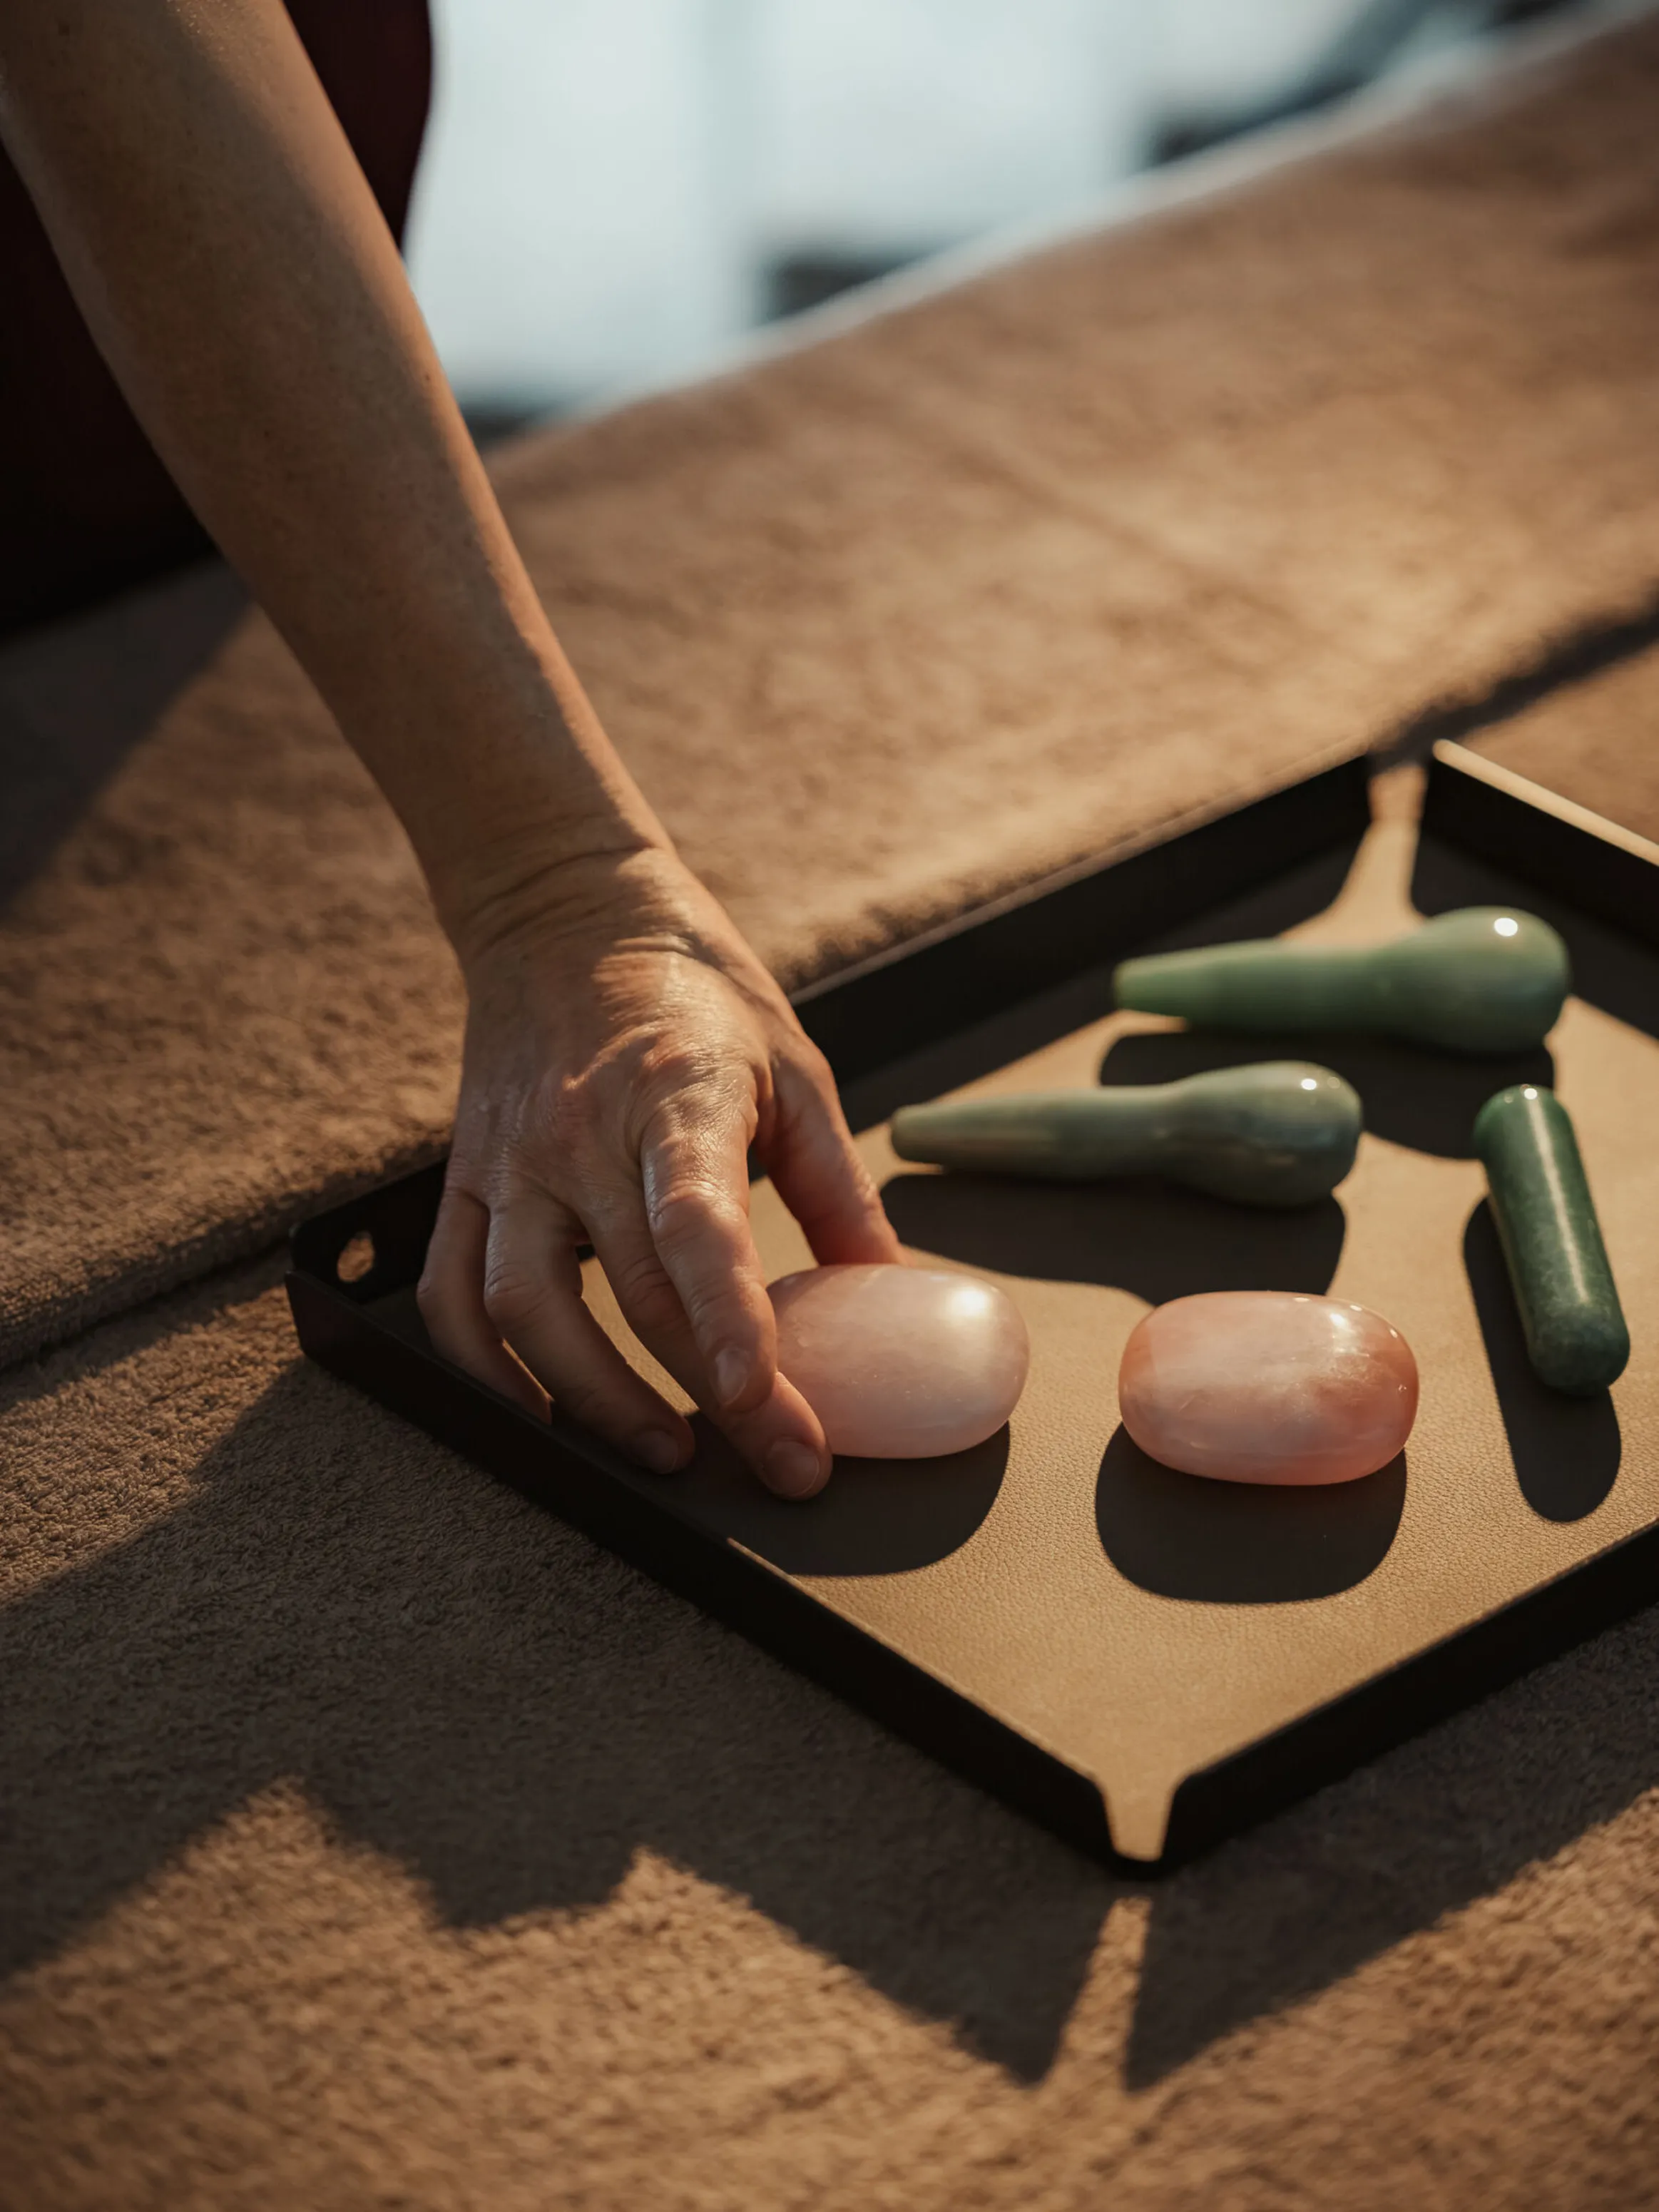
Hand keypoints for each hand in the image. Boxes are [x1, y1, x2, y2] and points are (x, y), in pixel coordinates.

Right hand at [417, 844, 902, 1496]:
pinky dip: (487, 1371)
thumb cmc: (692, 989)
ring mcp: (509, 1161)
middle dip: (713, 1398)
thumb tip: (886, 1290)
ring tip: (666, 1450)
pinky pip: (452, 1294)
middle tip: (782, 1465)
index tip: (766, 1401)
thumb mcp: (794, 1067)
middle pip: (636, 1294)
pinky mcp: (461, 1179)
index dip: (729, 1320)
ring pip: (528, 1309)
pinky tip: (542, 1416)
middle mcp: (579, 1133)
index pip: (696, 1223)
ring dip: (594, 1400)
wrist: (564, 911)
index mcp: (675, 1094)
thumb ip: (836, 1186)